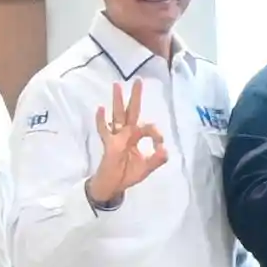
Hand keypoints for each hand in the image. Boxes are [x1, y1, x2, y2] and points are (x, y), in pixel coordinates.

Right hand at [84, 81, 167, 208]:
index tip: (160, 145)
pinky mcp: (109, 144)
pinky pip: (104, 130)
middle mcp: (126, 133)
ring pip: (117, 115)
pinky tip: (100, 109)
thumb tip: (165, 149)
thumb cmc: (128, 173)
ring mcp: (117, 137)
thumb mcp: (147, 167)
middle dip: (135, 96)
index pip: (148, 126)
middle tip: (138, 80)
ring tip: (117, 85)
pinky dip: (101, 120)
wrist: (114, 185)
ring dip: (118, 101)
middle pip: (132, 111)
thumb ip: (157, 159)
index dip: (156, 133)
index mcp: (136, 136)